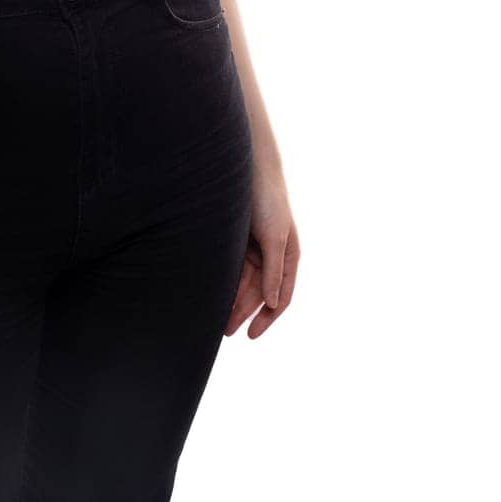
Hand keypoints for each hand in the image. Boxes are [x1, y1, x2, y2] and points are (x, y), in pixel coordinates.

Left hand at [225, 166, 299, 338]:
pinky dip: (224, 282)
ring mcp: (254, 248)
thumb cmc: (268, 200)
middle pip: (258, 293)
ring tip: (214, 319)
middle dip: (243, 313)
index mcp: (288, 256)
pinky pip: (230, 267)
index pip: (281, 296)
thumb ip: (274, 270)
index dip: (268, 318)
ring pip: (242, 282)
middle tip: (225, 332)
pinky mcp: (236, 239)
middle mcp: (272, 255)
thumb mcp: (274, 237)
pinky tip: (212, 294)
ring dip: (231, 300)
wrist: (248, 166)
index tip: (251, 335)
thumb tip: (274, 303)